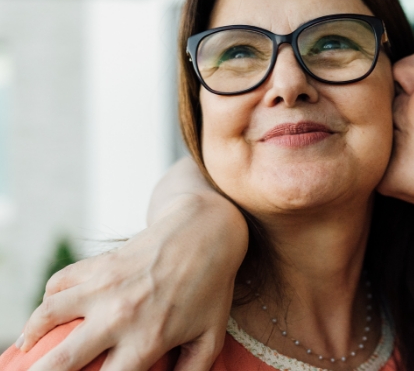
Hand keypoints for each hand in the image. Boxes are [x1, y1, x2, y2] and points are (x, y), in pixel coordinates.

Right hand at [20, 160, 247, 370]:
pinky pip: (58, 283)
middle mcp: (119, 316)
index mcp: (148, 340)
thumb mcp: (210, 337)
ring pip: (46, 317)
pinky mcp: (98, 264)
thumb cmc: (212, 288)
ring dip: (31, 337)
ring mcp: (104, 287)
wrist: (205, 231)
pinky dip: (47, 300)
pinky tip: (47, 315)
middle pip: (62, 362)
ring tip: (27, 352)